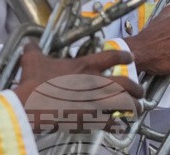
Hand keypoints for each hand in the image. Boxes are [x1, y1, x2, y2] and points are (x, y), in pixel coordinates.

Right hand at [14, 44, 143, 129]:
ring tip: (138, 109)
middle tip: (140, 91)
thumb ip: (35, 50)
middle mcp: (93, 82)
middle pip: (124, 82)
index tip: (131, 58)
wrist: (30, 103)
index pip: (111, 56)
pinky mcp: (90, 118)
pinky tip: (122, 127)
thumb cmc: (33, 82)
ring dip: (134, 106)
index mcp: (83, 65)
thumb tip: (29, 43)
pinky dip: (118, 125)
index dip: (124, 56)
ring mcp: (93, 100)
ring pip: (124, 102)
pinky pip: (111, 123)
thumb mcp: (33, 60)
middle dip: (136, 87)